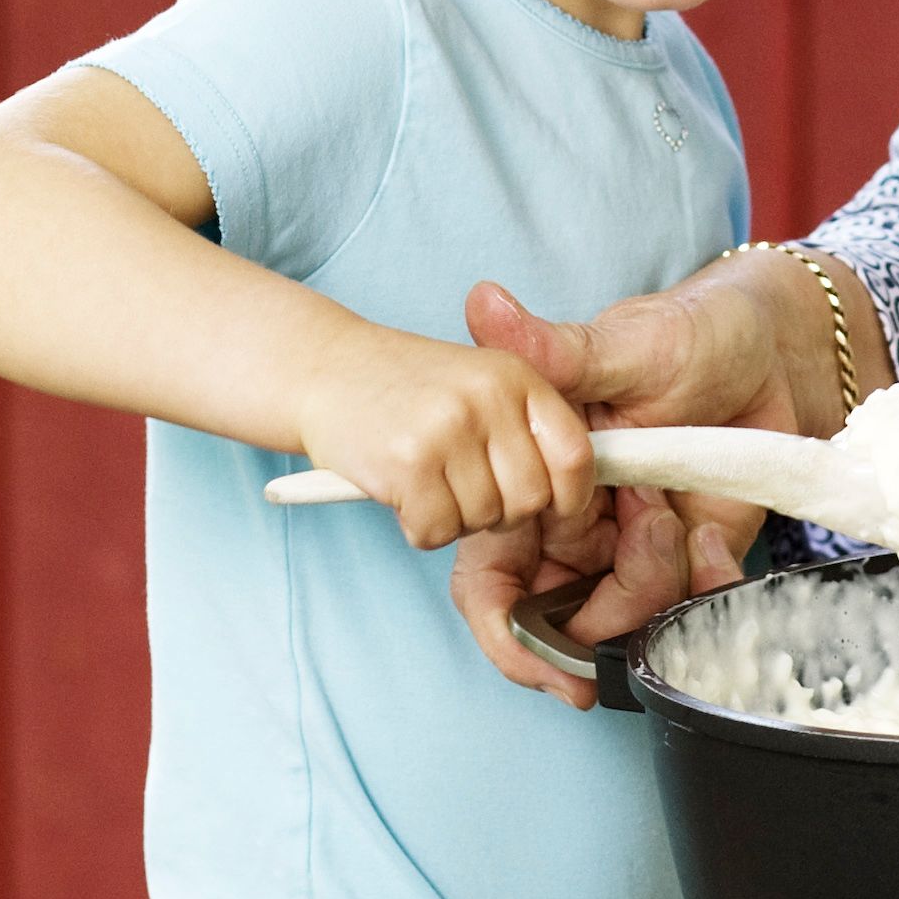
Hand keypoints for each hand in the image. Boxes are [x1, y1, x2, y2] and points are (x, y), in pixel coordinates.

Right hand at [292, 320, 593, 559]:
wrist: (324, 367)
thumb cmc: (406, 386)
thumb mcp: (479, 382)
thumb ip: (525, 426)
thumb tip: (574, 496)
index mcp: (516, 376)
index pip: (574, 454)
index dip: (567, 494)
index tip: (547, 505)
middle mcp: (487, 398)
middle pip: (530, 499)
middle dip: (500, 511)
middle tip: (462, 488)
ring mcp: (447, 429)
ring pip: (483, 521)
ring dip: (454, 518)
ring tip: (426, 479)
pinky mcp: (407, 464)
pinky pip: (436, 531)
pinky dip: (419, 527)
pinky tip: (401, 493)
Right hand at [453, 269, 806, 697]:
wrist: (775, 350)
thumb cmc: (690, 333)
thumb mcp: (625, 342)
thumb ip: (555, 349)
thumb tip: (483, 306)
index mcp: (536, 485)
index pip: (493, 582)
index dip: (505, 633)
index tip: (538, 657)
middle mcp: (577, 529)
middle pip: (564, 620)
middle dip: (604, 606)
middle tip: (649, 528)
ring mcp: (634, 550)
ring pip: (629, 622)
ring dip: (655, 583)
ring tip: (675, 512)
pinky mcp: (692, 560)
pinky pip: (691, 610)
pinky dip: (706, 589)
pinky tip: (713, 541)